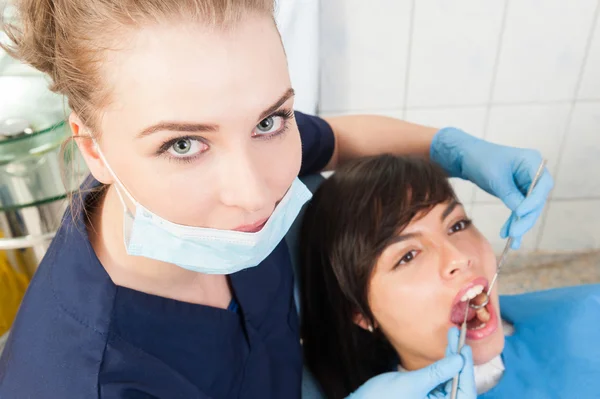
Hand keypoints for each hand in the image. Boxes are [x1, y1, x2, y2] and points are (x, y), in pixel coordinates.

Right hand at [348, 328, 475, 398]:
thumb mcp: (412, 383)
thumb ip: (437, 372)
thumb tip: (459, 359)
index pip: (465, 391)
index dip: (466, 368)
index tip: (464, 348)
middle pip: (460, 386)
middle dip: (459, 362)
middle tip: (456, 338)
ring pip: (451, 382)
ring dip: (452, 362)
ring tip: (451, 340)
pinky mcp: (427, 398)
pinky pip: (441, 383)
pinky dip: (442, 367)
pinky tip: (444, 353)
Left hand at [430, 128, 553, 248]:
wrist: (467, 157)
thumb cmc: (481, 160)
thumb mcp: (495, 178)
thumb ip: (510, 195)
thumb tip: (521, 214)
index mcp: (532, 162)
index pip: (542, 185)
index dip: (533, 201)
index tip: (521, 213)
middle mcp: (533, 173)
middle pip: (536, 200)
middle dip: (526, 218)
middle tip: (515, 233)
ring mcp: (526, 183)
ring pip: (528, 207)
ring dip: (520, 223)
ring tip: (512, 239)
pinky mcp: (516, 192)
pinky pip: (519, 209)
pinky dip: (514, 220)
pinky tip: (508, 234)